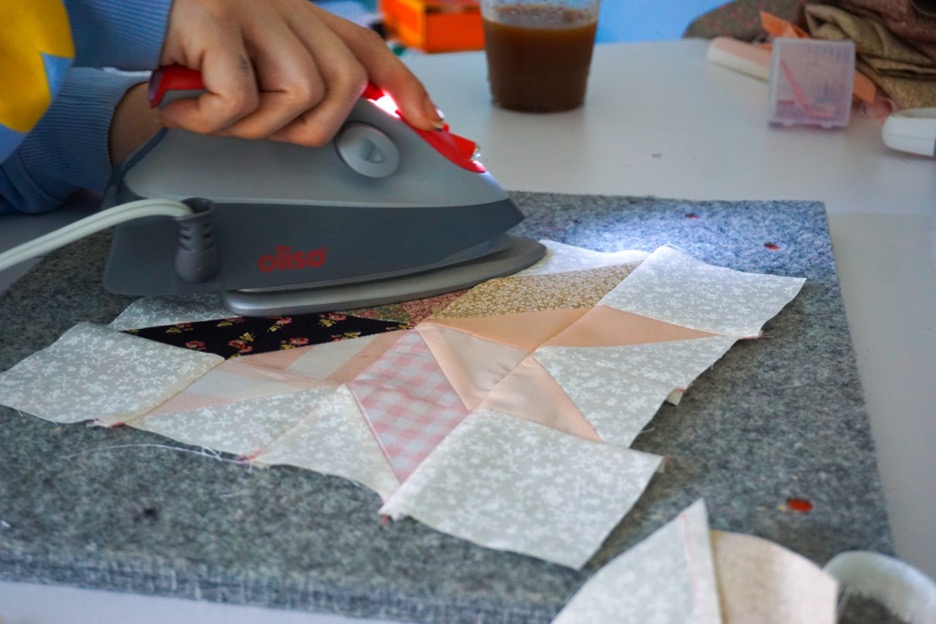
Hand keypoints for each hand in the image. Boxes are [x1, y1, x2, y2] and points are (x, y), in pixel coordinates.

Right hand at [159, 0, 443, 145]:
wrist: (120, 6)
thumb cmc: (181, 40)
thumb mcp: (247, 57)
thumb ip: (286, 77)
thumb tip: (323, 122)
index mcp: (297, 16)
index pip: (366, 49)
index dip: (404, 86)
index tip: (430, 120)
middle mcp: (285, 8)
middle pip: (343, 84)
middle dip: (307, 128)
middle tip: (258, 127)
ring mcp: (253, 11)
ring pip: (300, 95)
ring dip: (253, 125)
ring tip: (211, 111)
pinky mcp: (214, 21)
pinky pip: (239, 99)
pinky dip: (209, 119)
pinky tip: (180, 107)